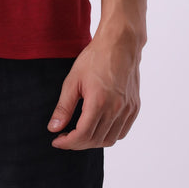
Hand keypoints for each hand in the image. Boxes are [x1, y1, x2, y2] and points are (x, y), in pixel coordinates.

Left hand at [47, 31, 141, 149]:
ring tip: (80, 133)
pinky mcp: (134, 107)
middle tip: (65, 136)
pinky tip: (98, 128)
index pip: (83, 135)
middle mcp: (116, 108)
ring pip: (110, 139)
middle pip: (95, 140)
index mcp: (99, 102)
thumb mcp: (73, 80)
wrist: (119, 44)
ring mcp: (128, 109)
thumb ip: (64, 107)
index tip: (56, 141)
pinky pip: (122, 131)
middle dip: (77, 143)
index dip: (68, 142)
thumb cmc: (95, 58)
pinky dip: (109, 135)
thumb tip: (53, 128)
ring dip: (93, 142)